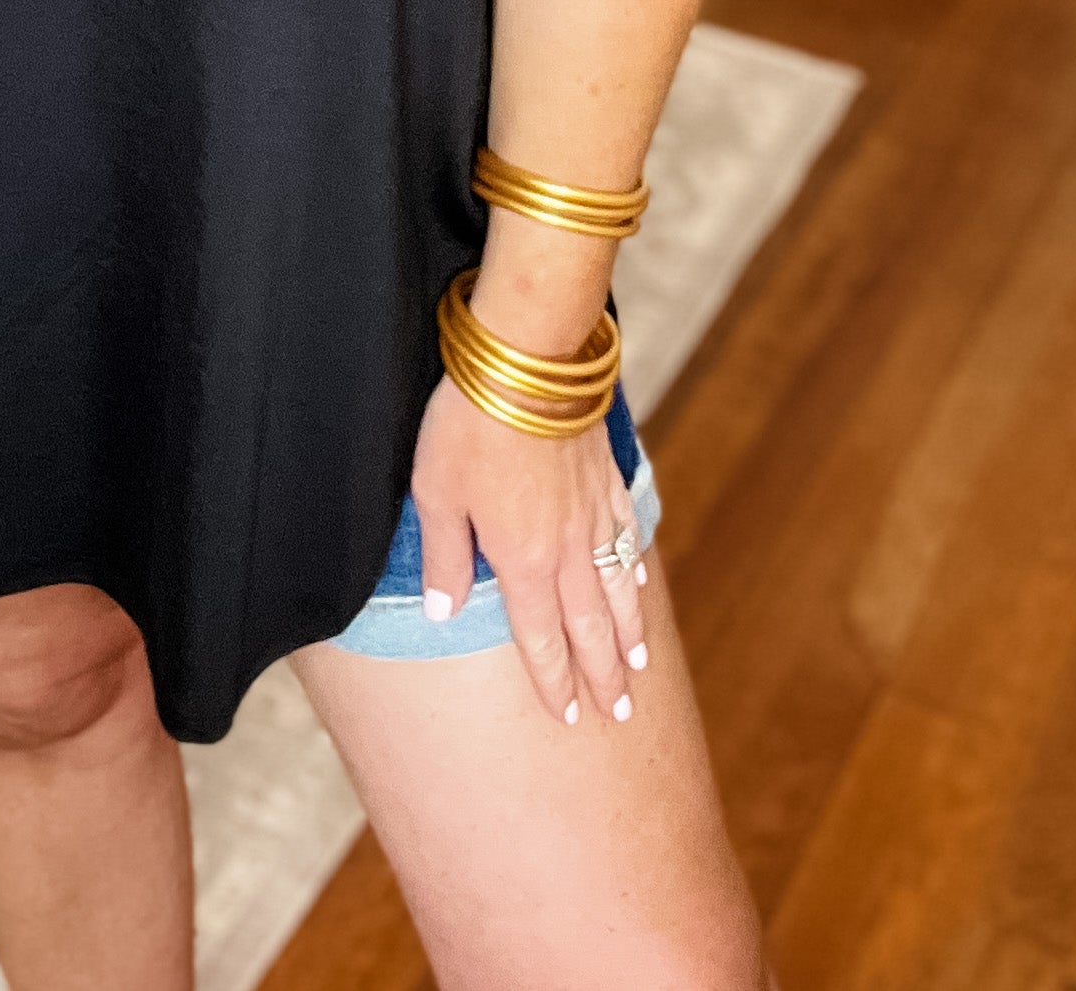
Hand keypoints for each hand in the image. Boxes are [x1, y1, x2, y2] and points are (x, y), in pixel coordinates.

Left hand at [408, 369, 648, 727]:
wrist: (530, 358)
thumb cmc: (471, 422)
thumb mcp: (436, 491)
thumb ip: (445, 558)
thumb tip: (445, 614)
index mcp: (522, 561)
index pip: (542, 639)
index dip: (556, 681)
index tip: (571, 718)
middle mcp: (567, 548)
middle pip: (589, 626)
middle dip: (603, 675)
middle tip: (620, 714)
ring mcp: (593, 512)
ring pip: (616, 588)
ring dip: (627, 633)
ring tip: (638, 666)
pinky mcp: (606, 477)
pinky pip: (626, 536)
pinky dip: (635, 568)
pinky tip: (639, 582)